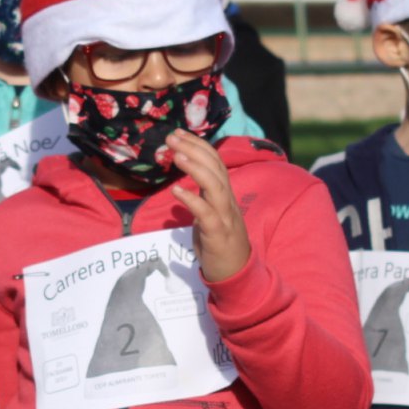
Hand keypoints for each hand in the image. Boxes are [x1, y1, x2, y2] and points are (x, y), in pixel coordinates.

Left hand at [169, 130, 250, 282]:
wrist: (236, 274)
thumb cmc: (220, 245)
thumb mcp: (208, 216)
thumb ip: (200, 200)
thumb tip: (180, 188)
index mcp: (225, 195)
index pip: (215, 162)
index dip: (198, 145)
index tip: (178, 134)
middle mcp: (228, 201)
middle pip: (215, 168)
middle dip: (194, 149)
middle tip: (172, 137)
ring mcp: (225, 217)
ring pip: (215, 186)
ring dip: (196, 169)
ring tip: (177, 156)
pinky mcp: (218, 235)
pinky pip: (207, 214)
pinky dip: (192, 200)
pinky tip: (176, 191)